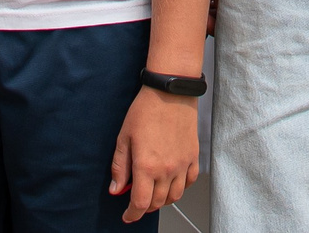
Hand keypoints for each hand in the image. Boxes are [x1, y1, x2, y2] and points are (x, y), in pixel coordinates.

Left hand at [108, 87, 200, 222]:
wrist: (170, 92)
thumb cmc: (146, 110)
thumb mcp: (124, 137)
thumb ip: (119, 167)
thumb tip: (116, 188)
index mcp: (146, 166)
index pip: (140, 203)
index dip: (132, 214)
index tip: (128, 215)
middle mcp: (166, 170)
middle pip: (157, 203)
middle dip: (145, 207)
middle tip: (138, 201)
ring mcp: (182, 164)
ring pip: (174, 196)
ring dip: (163, 200)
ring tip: (154, 192)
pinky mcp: (193, 156)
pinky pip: (189, 182)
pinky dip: (180, 187)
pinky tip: (172, 182)